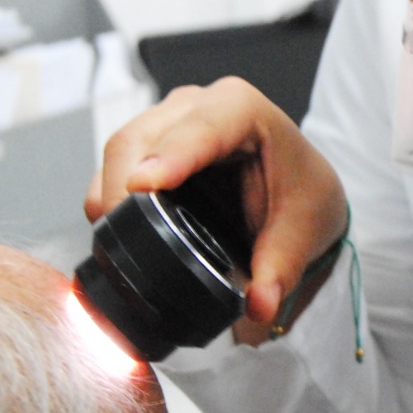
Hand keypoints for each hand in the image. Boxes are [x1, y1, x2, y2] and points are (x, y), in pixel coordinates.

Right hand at [86, 79, 348, 332]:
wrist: (295, 190)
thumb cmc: (301, 193)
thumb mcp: (304, 230)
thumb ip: (282, 268)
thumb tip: (260, 306)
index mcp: (242, 109)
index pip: (201, 128)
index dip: (169, 156)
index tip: (142, 187)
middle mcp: (196, 105)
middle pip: (142, 138)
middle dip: (123, 186)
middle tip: (117, 237)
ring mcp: (165, 123)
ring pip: (118, 151)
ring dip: (110, 196)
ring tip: (113, 243)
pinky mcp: (144, 149)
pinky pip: (111, 169)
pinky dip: (108, 201)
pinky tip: (114, 233)